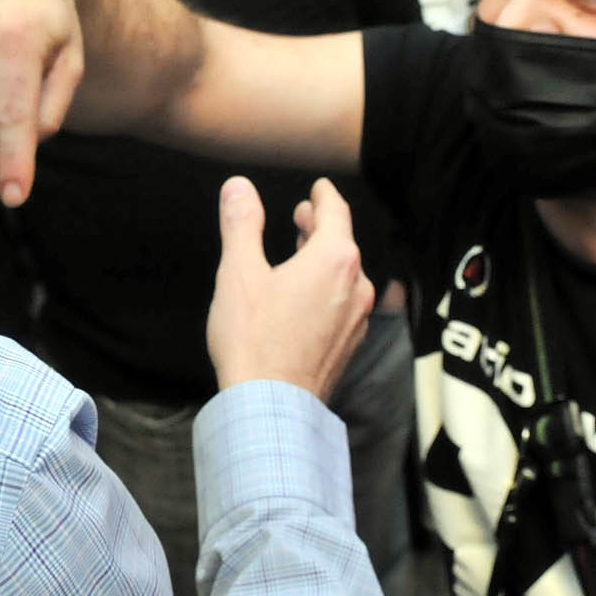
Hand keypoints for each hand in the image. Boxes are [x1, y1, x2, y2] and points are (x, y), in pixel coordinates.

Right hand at [208, 177, 378, 399]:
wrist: (271, 408)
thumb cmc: (254, 341)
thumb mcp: (239, 273)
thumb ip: (241, 224)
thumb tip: (239, 187)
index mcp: (334, 260)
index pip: (336, 212)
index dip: (324, 195)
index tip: (319, 187)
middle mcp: (356, 286)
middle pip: (343, 243)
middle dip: (322, 225)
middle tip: (303, 215)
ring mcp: (357, 318)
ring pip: (345, 274)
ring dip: (324, 258)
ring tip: (302, 252)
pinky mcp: (349, 344)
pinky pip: (343, 303)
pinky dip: (327, 288)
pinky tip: (305, 298)